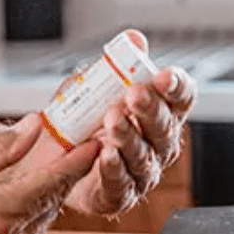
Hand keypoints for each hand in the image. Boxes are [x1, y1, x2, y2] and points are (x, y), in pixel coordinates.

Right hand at [0, 115, 99, 233]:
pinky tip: (16, 199)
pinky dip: (25, 215)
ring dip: (44, 194)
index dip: (78, 160)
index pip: (50, 183)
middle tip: (78, 141)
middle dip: (63, 173)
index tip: (99, 141)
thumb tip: (30, 131)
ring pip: (37, 221)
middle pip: (50, 202)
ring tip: (49, 164)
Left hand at [64, 67, 196, 216]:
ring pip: (144, 156)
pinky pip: (121, 182)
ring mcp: (141, 171)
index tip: (165, 75)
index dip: (177, 87)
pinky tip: (106, 155)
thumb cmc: (82, 120)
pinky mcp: (119, 194)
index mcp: (159, 112)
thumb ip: (113, 65)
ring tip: (112, 121)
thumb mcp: (92, 86)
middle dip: (150, 109)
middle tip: (135, 94)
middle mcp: (157, 143)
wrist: (52, 159)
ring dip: (129, 136)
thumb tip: (134, 38)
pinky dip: (114, 168)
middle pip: (164, 127)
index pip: (180, 98)